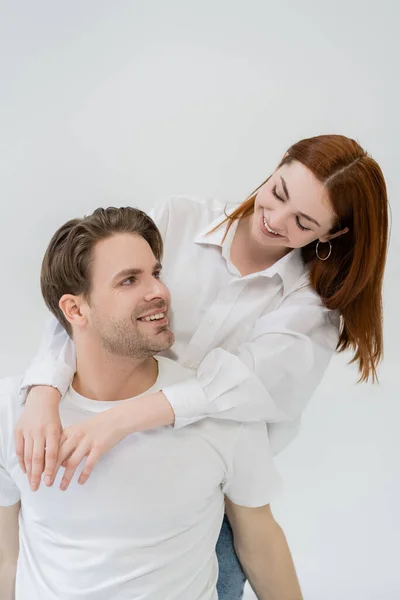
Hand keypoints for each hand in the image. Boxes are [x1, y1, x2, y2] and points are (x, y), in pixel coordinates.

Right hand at [14, 386, 61, 490]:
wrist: (41, 401)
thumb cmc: (53, 418)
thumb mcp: (61, 429)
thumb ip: (60, 445)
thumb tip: (61, 466)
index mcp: (53, 431)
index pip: (51, 454)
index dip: (50, 469)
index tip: (49, 482)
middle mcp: (39, 432)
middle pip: (38, 458)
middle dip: (37, 475)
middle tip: (37, 488)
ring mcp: (28, 431)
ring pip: (28, 455)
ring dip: (29, 471)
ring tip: (31, 483)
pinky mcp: (19, 431)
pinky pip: (19, 449)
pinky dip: (22, 461)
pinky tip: (25, 471)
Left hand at [57, 390, 174, 489]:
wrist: (117, 419)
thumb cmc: (99, 424)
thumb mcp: (81, 429)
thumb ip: (69, 443)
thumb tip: (61, 461)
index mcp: (70, 431)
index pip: (53, 448)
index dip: (46, 461)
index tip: (40, 472)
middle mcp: (76, 437)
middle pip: (59, 457)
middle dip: (51, 472)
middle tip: (47, 483)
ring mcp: (87, 442)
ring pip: (72, 463)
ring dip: (65, 477)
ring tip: (62, 487)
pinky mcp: (99, 448)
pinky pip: (88, 464)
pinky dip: (83, 475)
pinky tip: (81, 482)